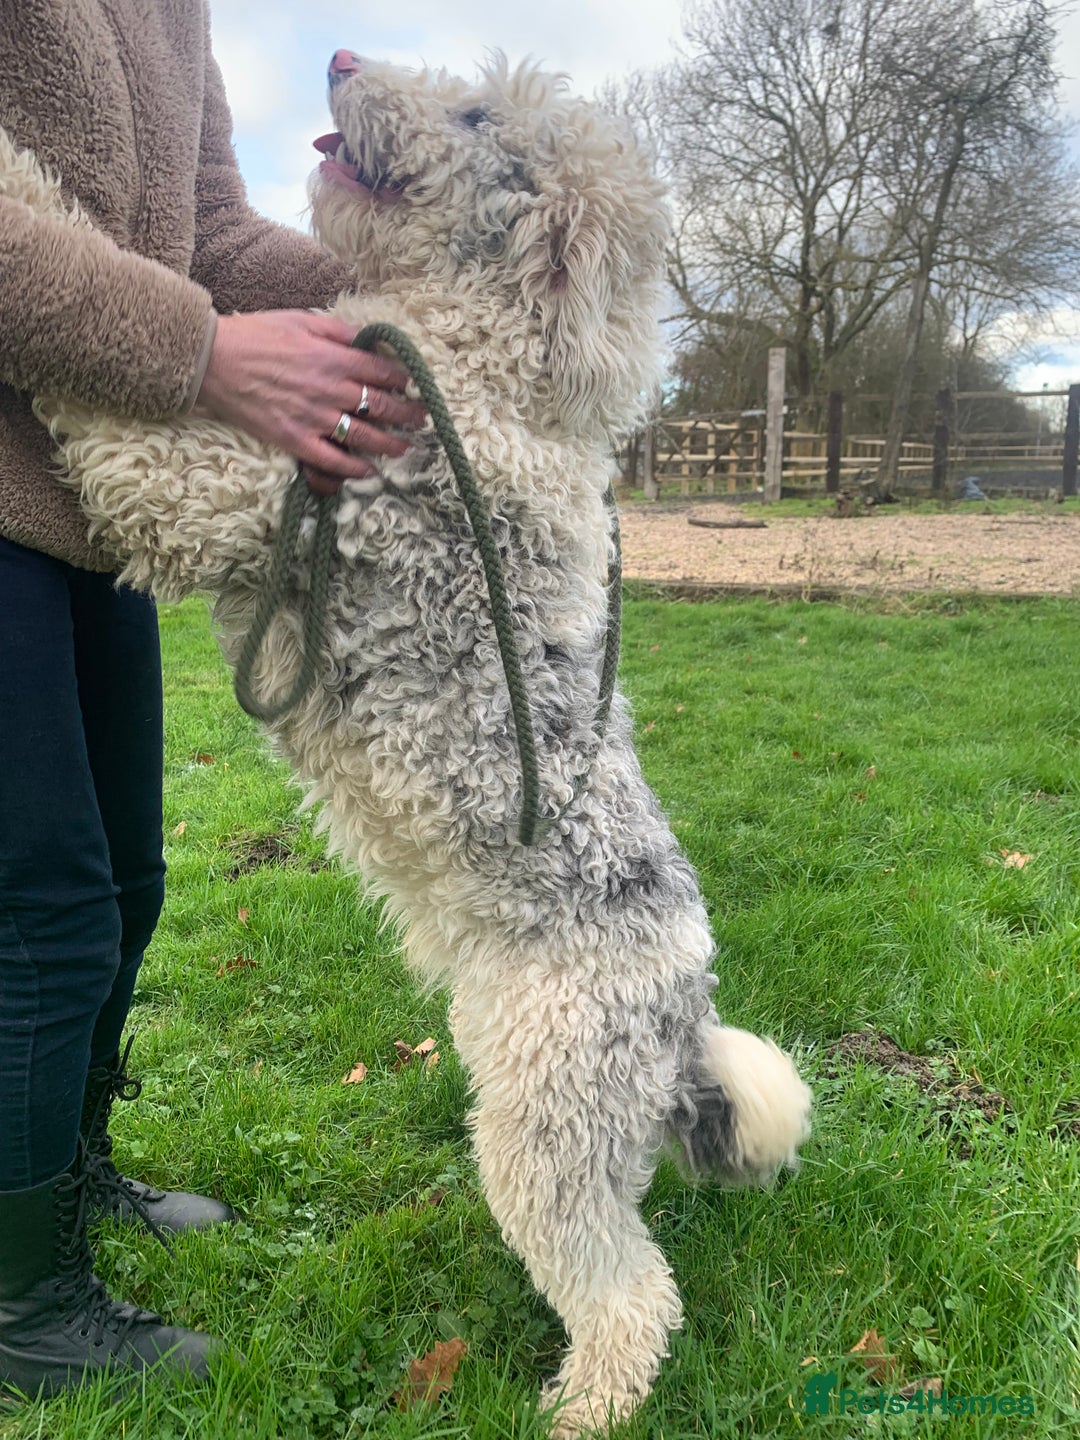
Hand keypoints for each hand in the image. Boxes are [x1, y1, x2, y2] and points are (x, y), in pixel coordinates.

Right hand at [192, 310, 426, 491]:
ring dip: (390, 444)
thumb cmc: (256, 334)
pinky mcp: (295, 440)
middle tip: (421, 419)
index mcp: (333, 358)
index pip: (383, 372)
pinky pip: (332, 460)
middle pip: (381, 407)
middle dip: (407, 414)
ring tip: (405, 447)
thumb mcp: (302, 319)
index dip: (404, 380)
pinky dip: (354, 468)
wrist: (213, 360)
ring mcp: (314, 418)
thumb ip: (339, 331)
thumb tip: (368, 340)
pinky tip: (369, 471)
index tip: (413, 385)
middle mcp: (330, 390)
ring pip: (364, 436)